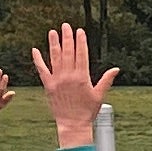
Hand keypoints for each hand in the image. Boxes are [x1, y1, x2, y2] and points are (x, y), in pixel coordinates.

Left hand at [33, 24, 115, 146]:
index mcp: (82, 77)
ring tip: (52, 32)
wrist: (73, 124)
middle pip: (68, 52)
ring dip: (54, 44)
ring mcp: (57, 80)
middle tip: (66, 26)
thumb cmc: (88, 111)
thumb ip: (106, 80)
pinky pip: (42, 70)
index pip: (81, 54)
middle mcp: (69, 76)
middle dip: (67, 38)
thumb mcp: (99, 95)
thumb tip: (116, 69)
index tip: (79, 31)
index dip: (80, 41)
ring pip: (55, 58)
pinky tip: (35, 50)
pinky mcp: (48, 86)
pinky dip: (38, 60)